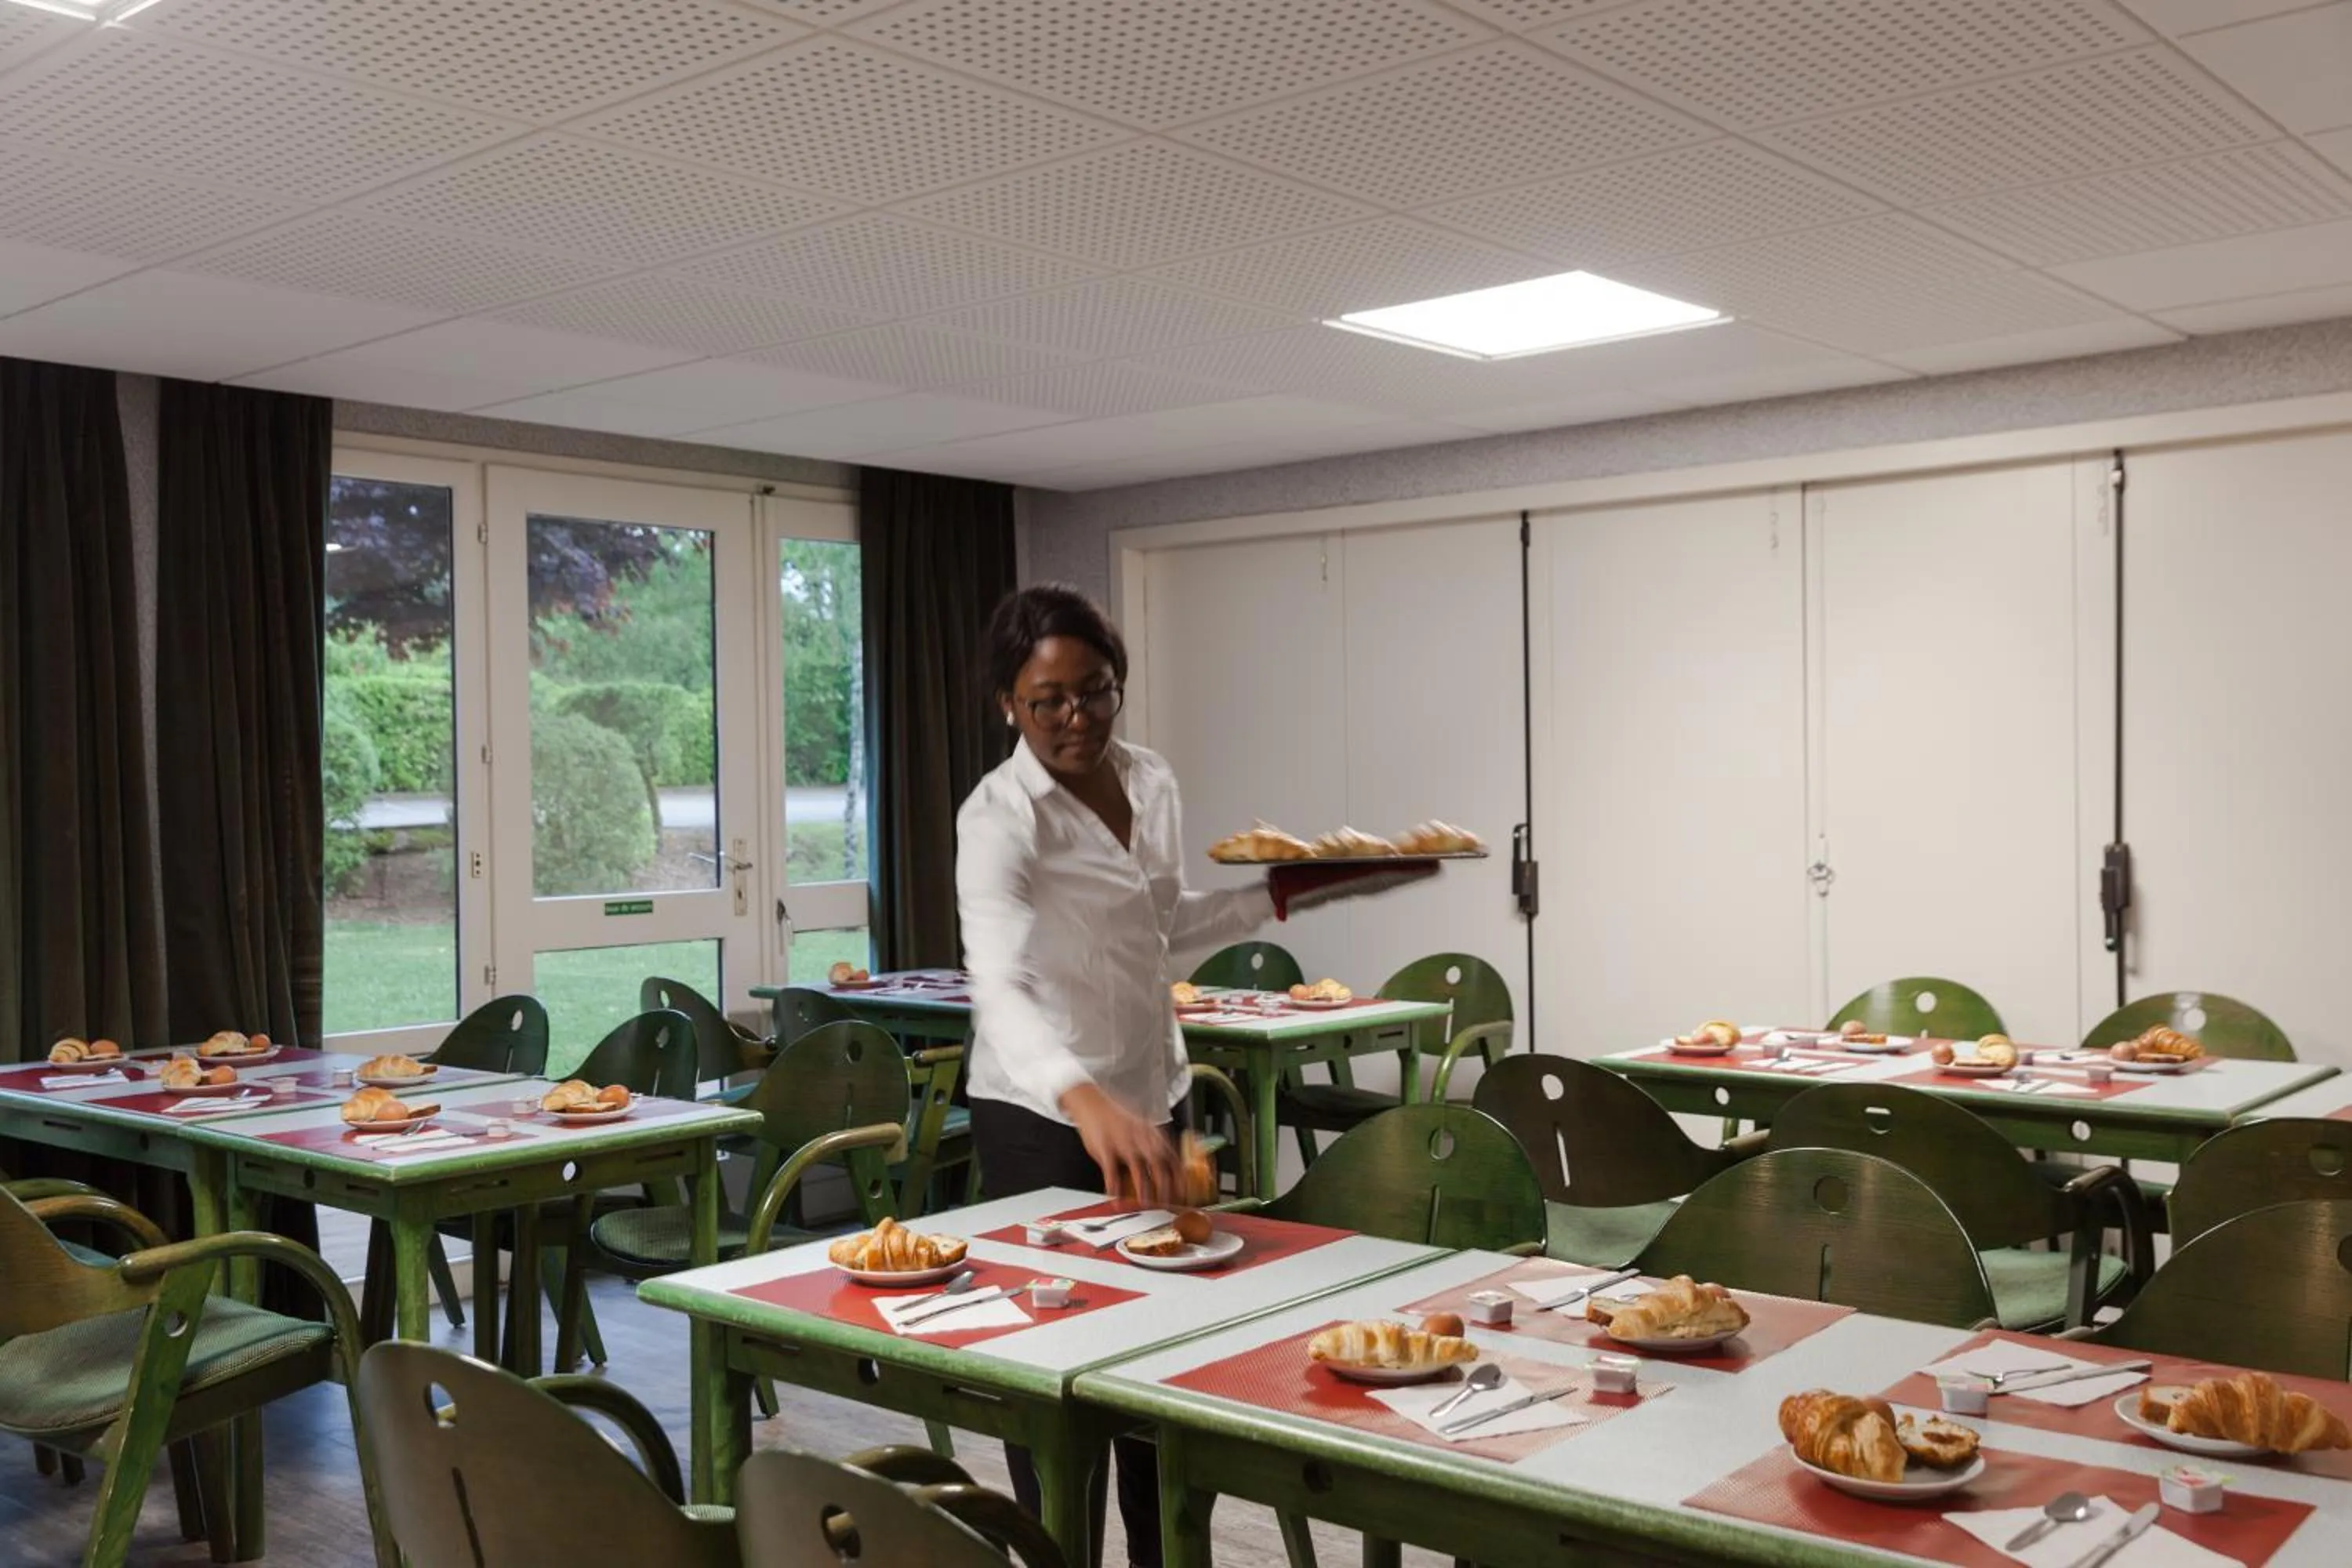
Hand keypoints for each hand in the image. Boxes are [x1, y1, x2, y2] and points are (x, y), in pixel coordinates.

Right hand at [1060, 1083, 1181, 1204]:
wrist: (1092, 1103)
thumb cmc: (1118, 1120)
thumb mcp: (1141, 1129)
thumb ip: (1154, 1146)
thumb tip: (1168, 1167)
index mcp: (1151, 1133)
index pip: (1172, 1156)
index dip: (1179, 1175)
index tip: (1183, 1191)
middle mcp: (1140, 1137)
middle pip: (1159, 1162)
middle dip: (1165, 1184)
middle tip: (1167, 1201)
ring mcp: (1122, 1142)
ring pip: (1138, 1168)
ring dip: (1143, 1188)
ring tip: (1145, 1204)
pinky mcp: (1104, 1147)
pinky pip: (1111, 1170)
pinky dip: (1114, 1186)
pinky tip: (1116, 1198)